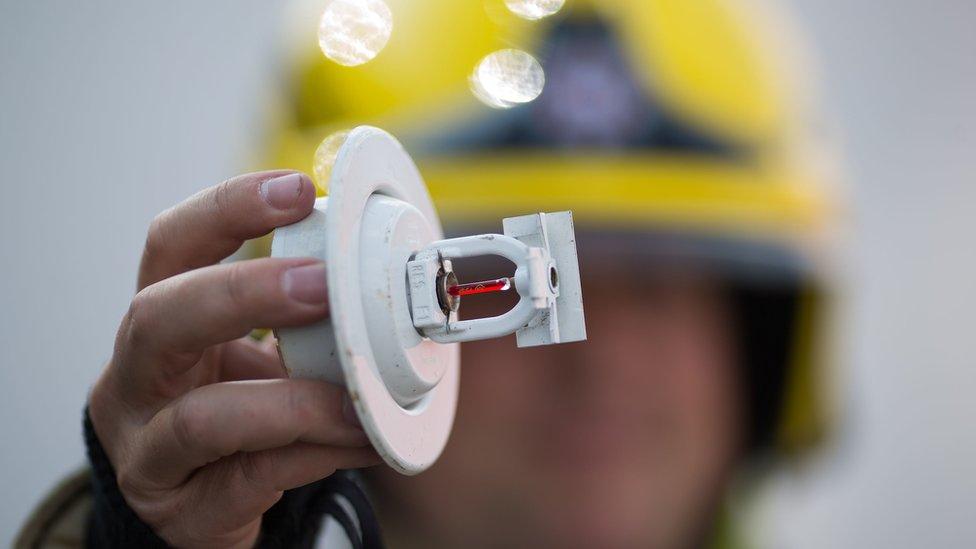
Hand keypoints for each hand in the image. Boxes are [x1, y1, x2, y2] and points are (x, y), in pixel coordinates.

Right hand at [88, 171, 379, 547]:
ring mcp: (147, 451)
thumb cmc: (241, 409)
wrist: (207, 503)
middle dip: (242, 292)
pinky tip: (363, 442)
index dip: (227, 210)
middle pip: (157, 318)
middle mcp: (134, 380)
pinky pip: (249, 479)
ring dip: (294, 401)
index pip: (172, 247)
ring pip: (199, 419)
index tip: (297, 190)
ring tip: (360, 401)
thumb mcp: (259, 354)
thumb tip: (396, 276)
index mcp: (160, 321)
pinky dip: (315, 455)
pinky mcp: (183, 511)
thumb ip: (306, 319)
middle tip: (320, 284)